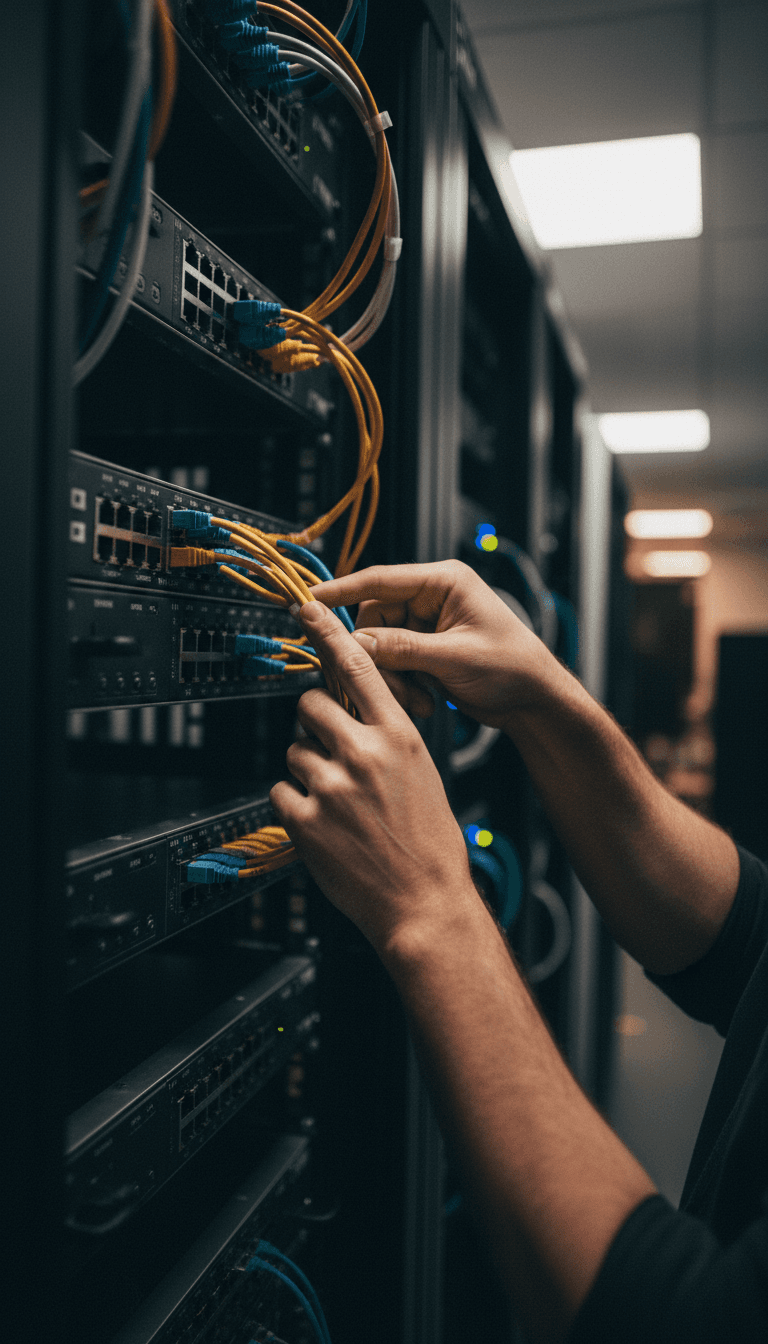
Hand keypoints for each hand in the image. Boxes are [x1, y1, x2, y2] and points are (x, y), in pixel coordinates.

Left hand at [270, 599, 478, 953]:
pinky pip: (282, 792)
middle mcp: (364, 754)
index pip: (360, 668)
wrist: (426, 904)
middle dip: (314, 723)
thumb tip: (354, 711)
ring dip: (308, 770)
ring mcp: (333, 787)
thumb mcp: (421, 772)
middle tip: (330, 749)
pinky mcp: (307, 821)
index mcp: (399, 737)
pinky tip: (326, 826)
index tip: (309, 609)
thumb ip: (386, 735)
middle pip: (311, 704)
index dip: (329, 634)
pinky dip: (297, 806)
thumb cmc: (430, 842)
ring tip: (339, 803)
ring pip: (295, 751)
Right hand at [309, 560, 553, 727]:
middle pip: (374, 617)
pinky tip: (424, 701)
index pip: (379, 579)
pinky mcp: (425, 650)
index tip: (308, 600)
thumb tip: (355, 644)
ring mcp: (427, 625)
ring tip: (418, 699)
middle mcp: (431, 598)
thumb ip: (402, 649)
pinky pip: (393, 663)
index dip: (340, 590)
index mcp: (444, 582)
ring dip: (392, 676)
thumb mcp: (454, 657)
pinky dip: (401, 685)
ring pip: (379, 646)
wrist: (535, 701)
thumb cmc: (513, 667)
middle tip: (387, 684)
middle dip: (377, 655)